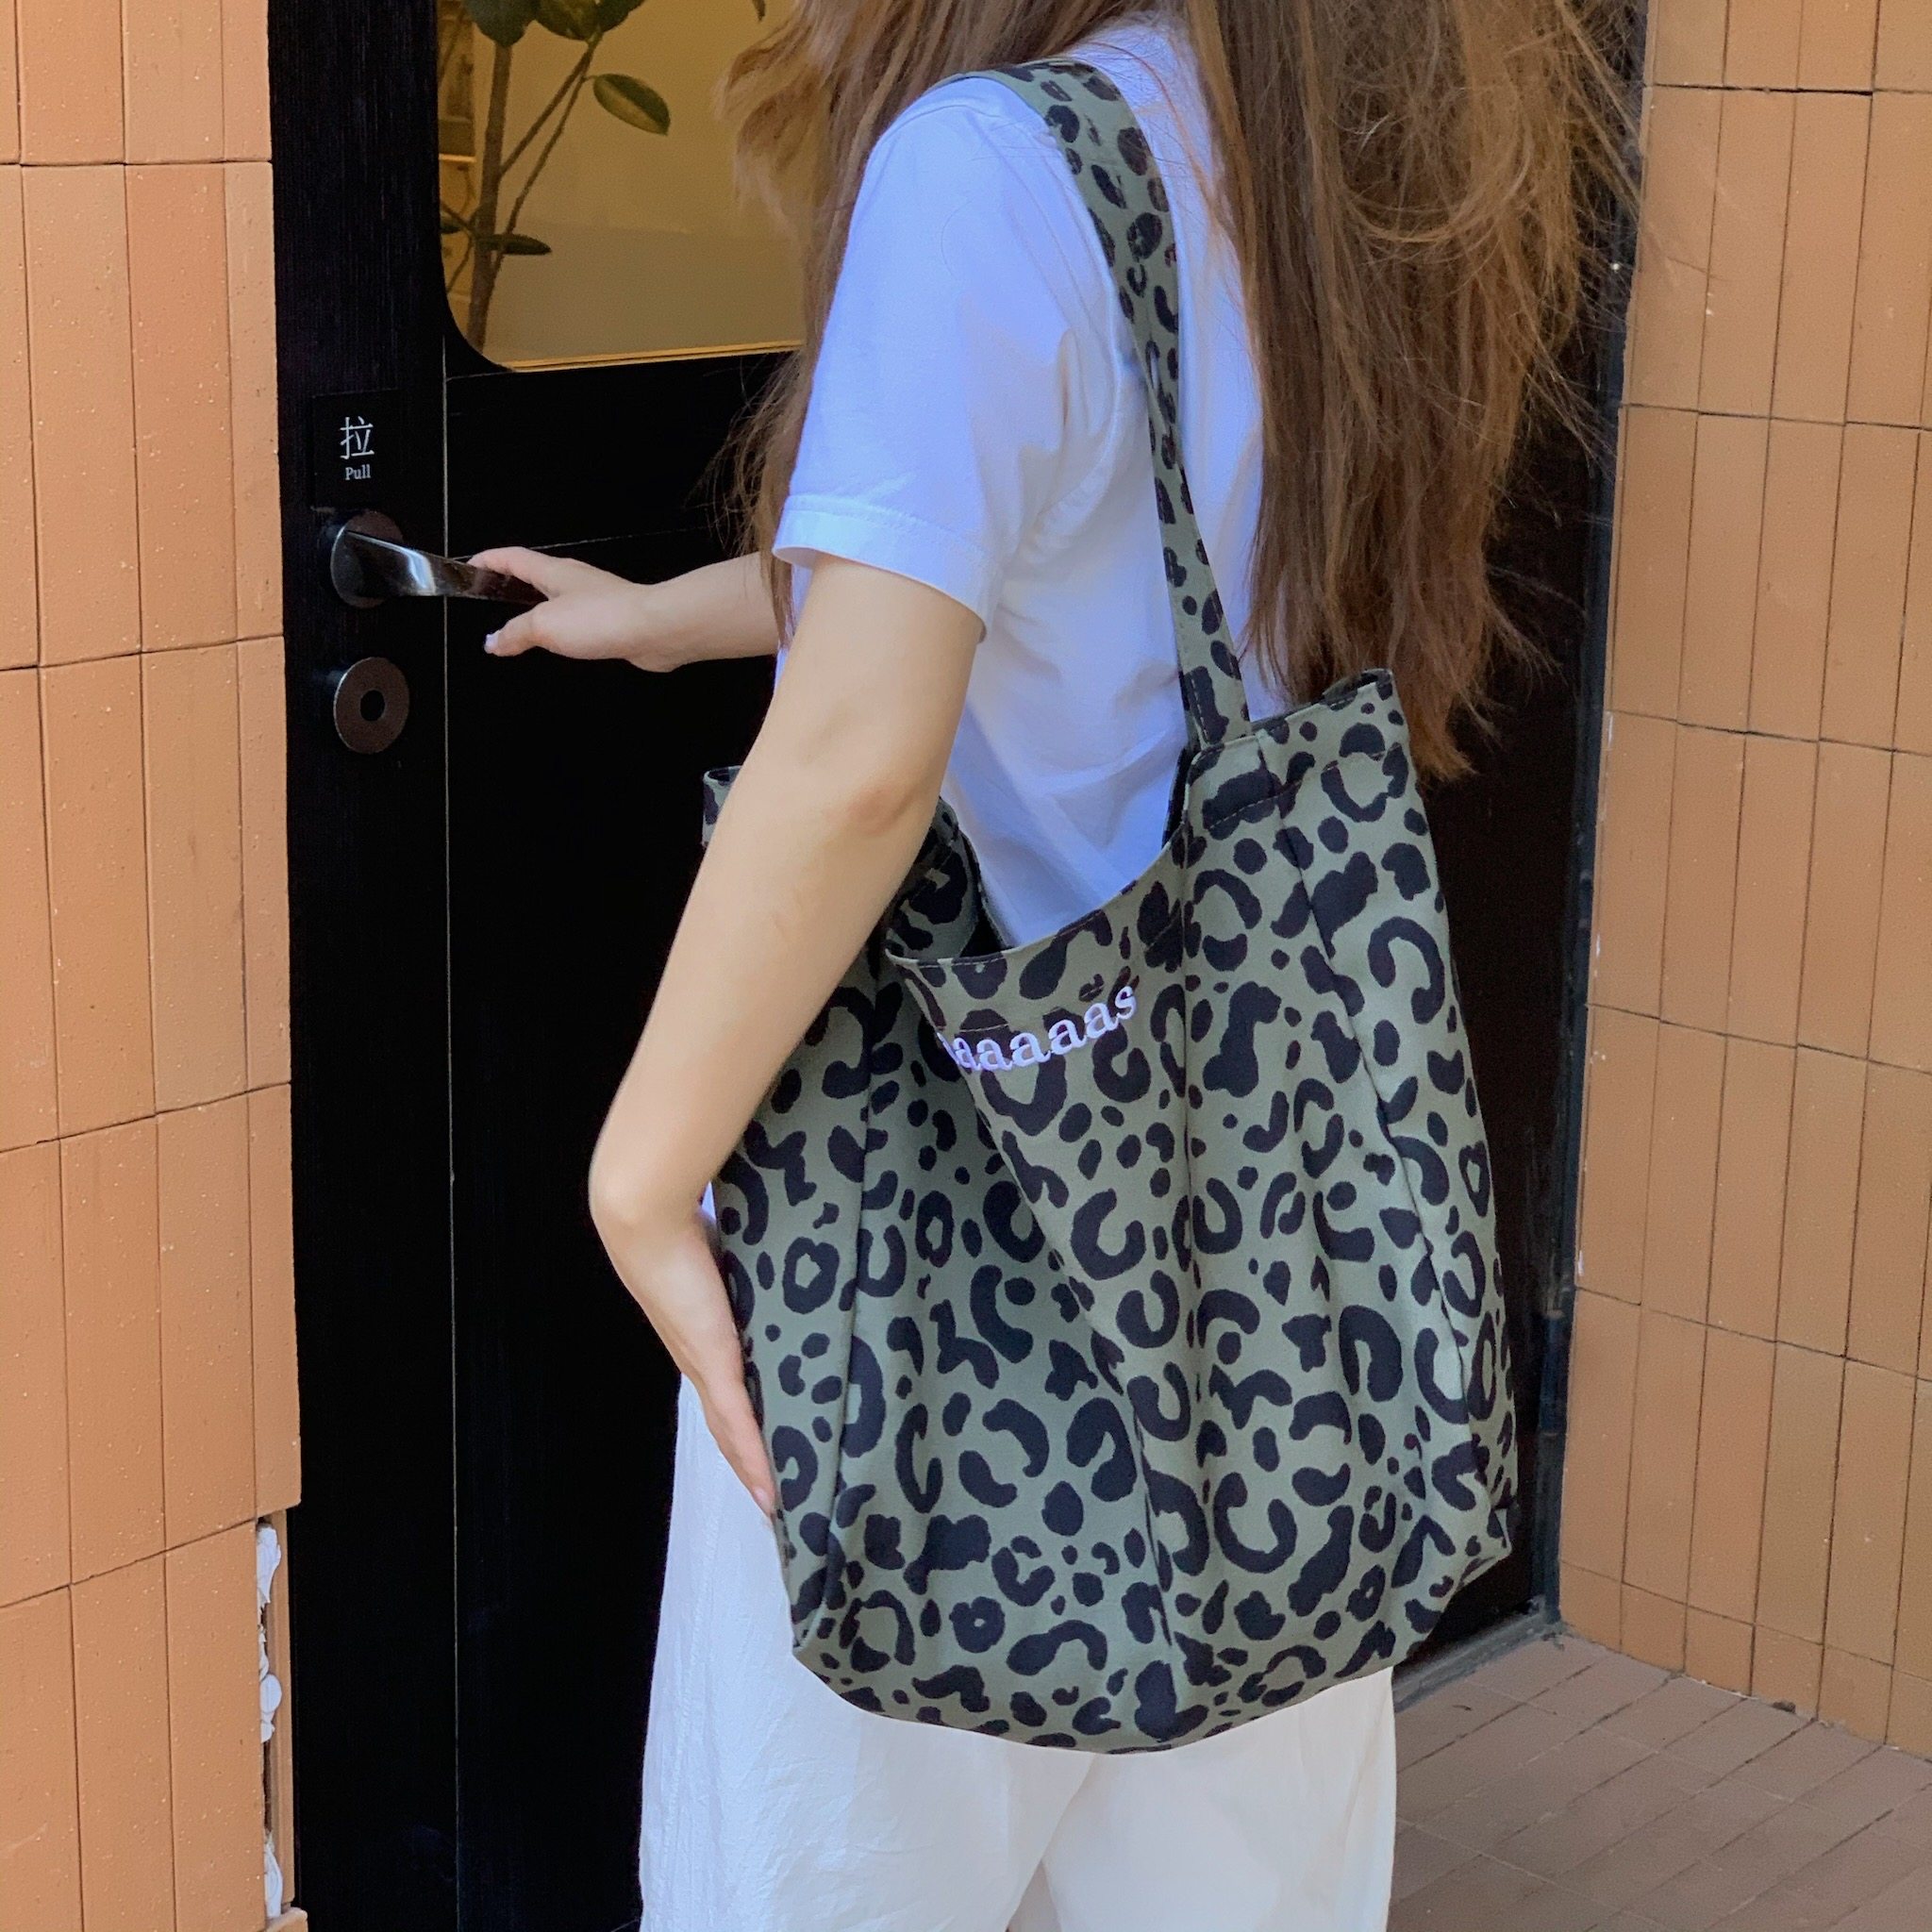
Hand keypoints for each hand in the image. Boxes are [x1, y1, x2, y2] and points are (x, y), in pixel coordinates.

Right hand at [467, 546, 673, 668]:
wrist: (656, 628)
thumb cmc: (598, 619)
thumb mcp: (545, 625)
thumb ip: (515, 633)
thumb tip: (491, 642)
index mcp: (553, 572)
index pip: (512, 558)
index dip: (488, 560)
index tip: (468, 566)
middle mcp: (573, 580)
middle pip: (534, 576)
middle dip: (509, 584)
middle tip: (488, 600)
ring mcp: (595, 598)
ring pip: (555, 599)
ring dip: (535, 609)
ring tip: (517, 627)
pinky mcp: (611, 619)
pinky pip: (575, 620)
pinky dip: (558, 628)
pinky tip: (558, 645)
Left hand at [589, 1193, 776, 1516]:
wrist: (647, 1223)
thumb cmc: (682, 1227)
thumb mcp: (727, 1256)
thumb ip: (748, 1264)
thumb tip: (767, 1251)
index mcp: (698, 1341)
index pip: (723, 1397)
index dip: (740, 1431)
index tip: (762, 1456)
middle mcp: (697, 1364)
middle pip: (726, 1429)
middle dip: (750, 1464)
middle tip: (779, 1498)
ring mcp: (704, 1367)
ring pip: (732, 1436)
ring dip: (753, 1471)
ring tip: (778, 1503)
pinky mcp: (714, 1363)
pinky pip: (739, 1423)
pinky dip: (753, 1460)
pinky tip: (770, 1490)